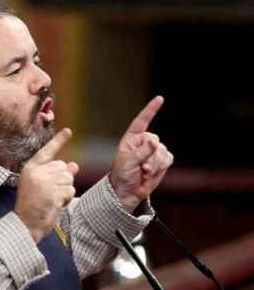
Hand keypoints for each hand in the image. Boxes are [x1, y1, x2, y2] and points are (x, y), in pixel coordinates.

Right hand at [15, 128, 78, 242]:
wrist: (25, 224)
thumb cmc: (32, 206)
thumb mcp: (41, 186)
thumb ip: (56, 174)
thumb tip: (74, 165)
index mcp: (30, 169)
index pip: (47, 152)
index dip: (58, 141)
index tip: (68, 131)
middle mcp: (37, 173)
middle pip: (63, 167)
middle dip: (62, 180)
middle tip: (50, 193)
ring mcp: (45, 183)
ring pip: (68, 179)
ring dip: (64, 191)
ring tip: (51, 199)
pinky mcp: (53, 193)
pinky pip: (70, 191)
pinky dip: (66, 199)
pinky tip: (55, 204)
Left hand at [110, 96, 173, 211]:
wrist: (128, 191)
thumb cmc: (122, 174)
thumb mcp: (128, 162)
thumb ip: (142, 152)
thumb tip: (155, 142)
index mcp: (132, 139)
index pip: (142, 121)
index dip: (151, 110)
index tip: (160, 99)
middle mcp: (144, 142)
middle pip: (155, 142)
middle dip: (150, 157)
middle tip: (141, 168)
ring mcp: (154, 151)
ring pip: (163, 152)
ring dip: (155, 165)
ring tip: (144, 172)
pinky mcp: (162, 161)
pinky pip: (168, 159)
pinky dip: (161, 167)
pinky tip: (152, 173)